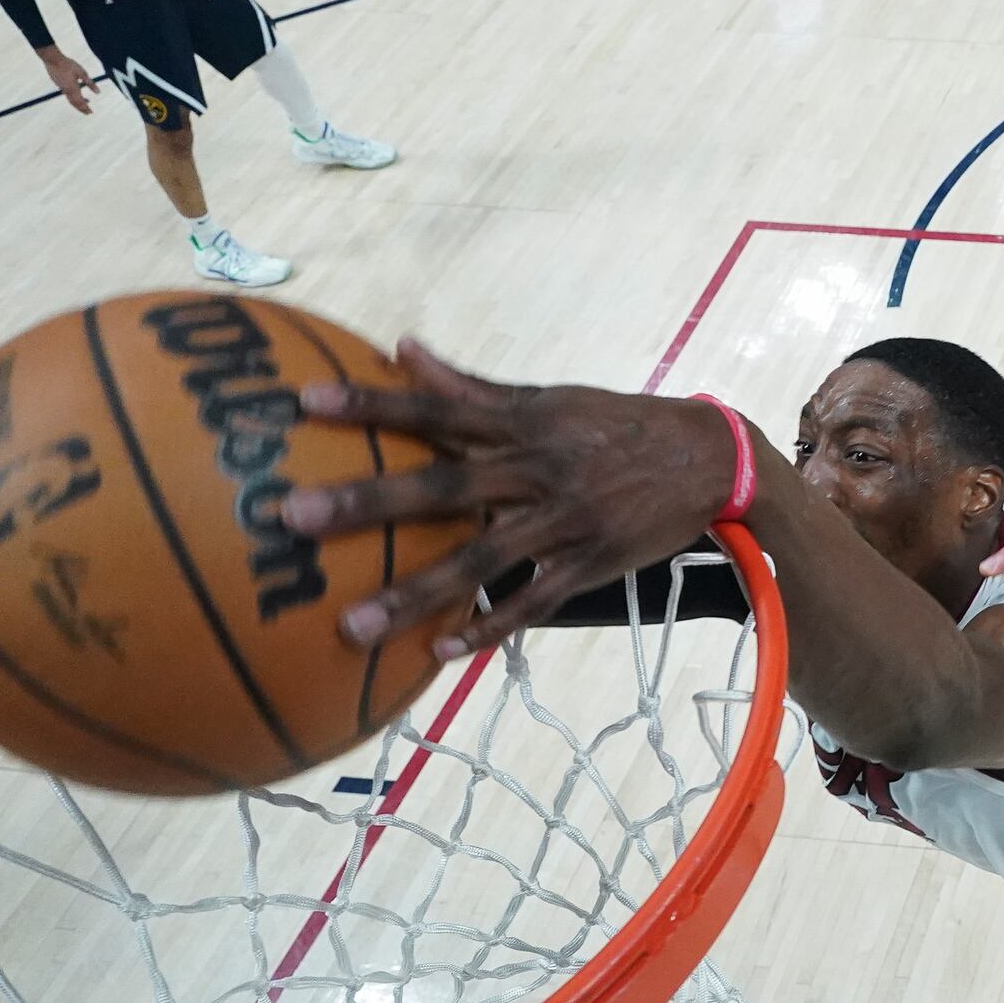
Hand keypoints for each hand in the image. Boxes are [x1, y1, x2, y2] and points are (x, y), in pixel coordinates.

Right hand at [38, 48, 94, 113]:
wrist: (52, 59)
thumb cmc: (68, 65)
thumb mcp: (82, 73)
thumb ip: (90, 83)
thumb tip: (98, 92)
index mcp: (73, 88)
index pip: (80, 102)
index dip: (85, 108)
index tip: (90, 112)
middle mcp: (66, 90)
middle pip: (74, 103)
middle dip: (82, 108)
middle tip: (88, 113)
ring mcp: (61, 87)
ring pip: (70, 99)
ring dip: (77, 103)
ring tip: (86, 103)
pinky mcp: (58, 84)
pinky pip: (66, 94)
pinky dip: (72, 97)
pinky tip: (76, 94)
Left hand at [281, 340, 742, 658]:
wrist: (709, 460)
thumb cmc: (616, 424)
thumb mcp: (551, 397)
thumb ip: (473, 384)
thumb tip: (401, 348)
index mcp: (524, 422)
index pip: (437, 407)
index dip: (374, 404)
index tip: (304, 404)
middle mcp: (538, 469)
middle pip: (443, 486)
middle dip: (369, 501)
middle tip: (294, 518)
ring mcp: (564, 521)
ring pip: (479, 559)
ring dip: (413, 594)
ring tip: (349, 626)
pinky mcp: (588, 565)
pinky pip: (532, 603)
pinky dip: (487, 629)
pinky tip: (437, 653)